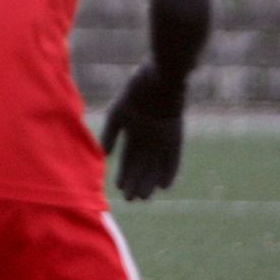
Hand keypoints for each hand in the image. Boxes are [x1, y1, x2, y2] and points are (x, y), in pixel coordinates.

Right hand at [99, 63, 185, 200]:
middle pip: (142, 165)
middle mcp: (149, 138)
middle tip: (130, 200)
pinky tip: (163, 186)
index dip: (124, 172)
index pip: (129, 157)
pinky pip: (174, 160)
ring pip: (155, 165)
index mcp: (134, 130)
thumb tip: (103, 154)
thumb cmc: (135, 93)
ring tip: (143, 197)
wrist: (159, 79)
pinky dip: (169, 172)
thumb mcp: (117, 114)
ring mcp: (163, 139)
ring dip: (149, 181)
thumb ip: (110, 135)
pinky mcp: (176, 138)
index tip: (118, 187)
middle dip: (135, 181)